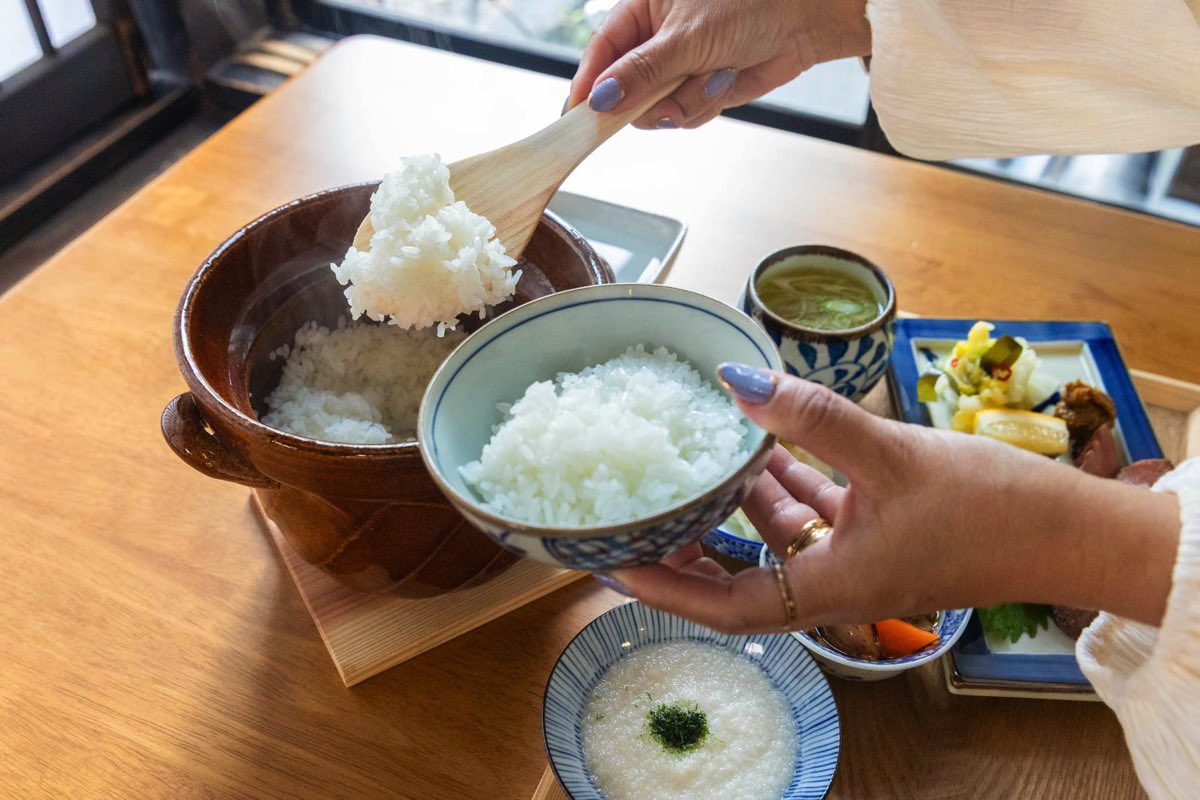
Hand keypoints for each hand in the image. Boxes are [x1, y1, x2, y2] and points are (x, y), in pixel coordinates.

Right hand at [566, 0, 871, 128]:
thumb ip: (642, 71)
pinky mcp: (700, 90)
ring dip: (686, 101)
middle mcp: (654, 41)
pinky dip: (706, 104)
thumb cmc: (751, 3)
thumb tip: (601, 99)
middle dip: (647, 101)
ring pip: (656, 109)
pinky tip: (727, 79)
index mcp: (641, 10)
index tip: (579, 115)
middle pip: (624, 91)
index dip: (589, 85)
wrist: (805, 18)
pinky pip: (686, 115)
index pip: (600, 53)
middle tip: (668, 99)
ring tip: (716, 74)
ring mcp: (677, 69)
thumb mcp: (688, 36)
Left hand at [602, 366, 1179, 633]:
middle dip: (691, 545)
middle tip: (642, 510)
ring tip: (695, 460)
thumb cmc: (989, 510)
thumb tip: (738, 379)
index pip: (724, 606)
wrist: (1069, 531)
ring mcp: (858, 559)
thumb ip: (811, 417)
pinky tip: (766, 444)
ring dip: (739, 502)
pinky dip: (789, 483)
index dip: (666, 591)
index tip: (616, 565)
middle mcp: (834, 582)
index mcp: (828, 587)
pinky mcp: (881, 534)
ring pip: (778, 536)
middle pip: (739, 574)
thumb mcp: (890, 455)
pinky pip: (817, 514)